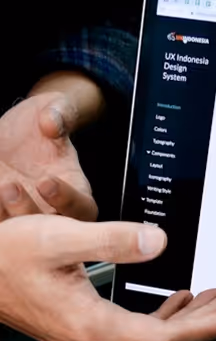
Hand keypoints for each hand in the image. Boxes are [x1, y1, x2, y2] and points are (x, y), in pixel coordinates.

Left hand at [0, 90, 97, 220]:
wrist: (15, 134)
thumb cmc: (42, 123)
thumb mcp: (54, 107)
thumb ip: (59, 112)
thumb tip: (51, 122)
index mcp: (77, 192)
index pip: (83, 209)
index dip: (66, 200)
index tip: (45, 182)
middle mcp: (53, 212)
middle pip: (48, 230)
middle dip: (26, 211)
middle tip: (9, 187)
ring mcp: (26, 217)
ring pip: (17, 232)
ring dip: (2, 215)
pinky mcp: (3, 217)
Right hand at [0, 215, 215, 340]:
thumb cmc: (4, 258)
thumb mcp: (59, 236)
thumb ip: (113, 240)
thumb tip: (158, 241)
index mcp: (92, 325)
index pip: (163, 337)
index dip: (203, 327)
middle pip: (163, 339)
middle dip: (205, 320)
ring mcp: (88, 340)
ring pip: (151, 335)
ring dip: (186, 317)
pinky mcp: (83, 331)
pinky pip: (133, 330)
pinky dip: (161, 315)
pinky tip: (177, 300)